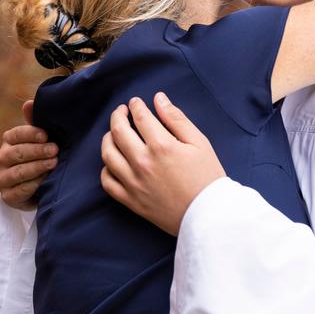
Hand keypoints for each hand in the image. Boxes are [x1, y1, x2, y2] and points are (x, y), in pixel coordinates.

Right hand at [0, 99, 57, 209]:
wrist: (39, 186)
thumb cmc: (42, 155)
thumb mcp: (42, 139)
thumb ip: (36, 122)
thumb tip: (28, 103)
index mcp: (9, 140)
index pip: (15, 134)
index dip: (30, 134)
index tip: (46, 135)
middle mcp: (2, 158)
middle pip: (16, 153)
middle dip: (37, 151)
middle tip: (55, 150)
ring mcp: (3, 178)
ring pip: (17, 172)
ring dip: (36, 167)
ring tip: (53, 163)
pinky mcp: (8, 196)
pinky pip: (19, 190)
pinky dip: (34, 185)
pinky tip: (46, 180)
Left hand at [100, 93, 225, 234]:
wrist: (208, 215)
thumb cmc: (207, 178)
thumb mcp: (199, 143)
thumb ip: (176, 119)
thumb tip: (159, 99)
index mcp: (161, 146)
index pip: (140, 117)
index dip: (136, 106)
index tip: (136, 102)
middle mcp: (143, 162)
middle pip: (118, 131)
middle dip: (118, 115)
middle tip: (122, 111)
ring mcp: (134, 182)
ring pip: (108, 154)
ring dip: (108, 138)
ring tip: (114, 133)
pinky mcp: (130, 200)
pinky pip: (107, 181)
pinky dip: (106, 168)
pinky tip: (113, 161)